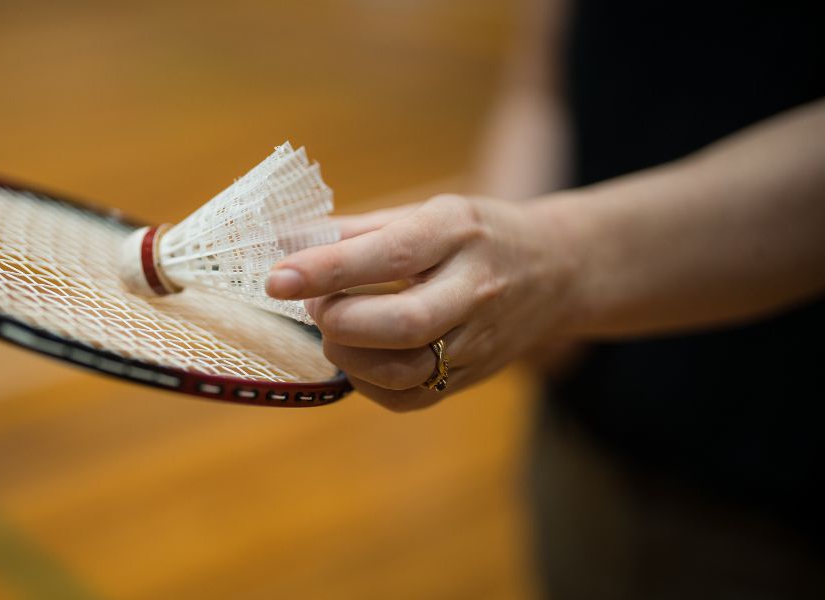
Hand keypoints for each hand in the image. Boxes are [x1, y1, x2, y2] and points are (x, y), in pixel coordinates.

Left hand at [267, 194, 576, 410]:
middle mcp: (474, 287)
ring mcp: (478, 338)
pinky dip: (369, 384)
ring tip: (334, 332)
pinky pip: (412, 397)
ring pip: (407, 371)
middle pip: (402, 323)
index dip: (327, 270)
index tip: (277, 278)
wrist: (555, 269)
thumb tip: (276, 241)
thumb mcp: (422, 213)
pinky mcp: (473, 375)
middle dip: (340, 321)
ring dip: (350, 357)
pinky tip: (358, 359)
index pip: (389, 255)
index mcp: (456, 233)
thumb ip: (352, 231)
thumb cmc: (470, 236)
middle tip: (316, 307)